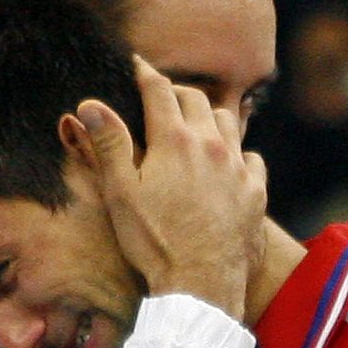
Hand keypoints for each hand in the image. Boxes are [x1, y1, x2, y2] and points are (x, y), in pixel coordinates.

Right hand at [73, 59, 266, 318]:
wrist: (201, 284)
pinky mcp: (257, 192)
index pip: (159, 90)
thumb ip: (109, 144)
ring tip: (195, 126)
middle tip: (162, 98)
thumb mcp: (121, 193)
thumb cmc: (154, 241)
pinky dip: (238, 153)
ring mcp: (238, 167)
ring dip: (209, 117)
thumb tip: (91, 104)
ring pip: (227, 122)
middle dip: (176, 93)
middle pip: (196, 99)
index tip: (136, 64)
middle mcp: (212, 145)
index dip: (145, 73)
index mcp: (175, 140)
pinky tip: (229, 164)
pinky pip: (252, 158)